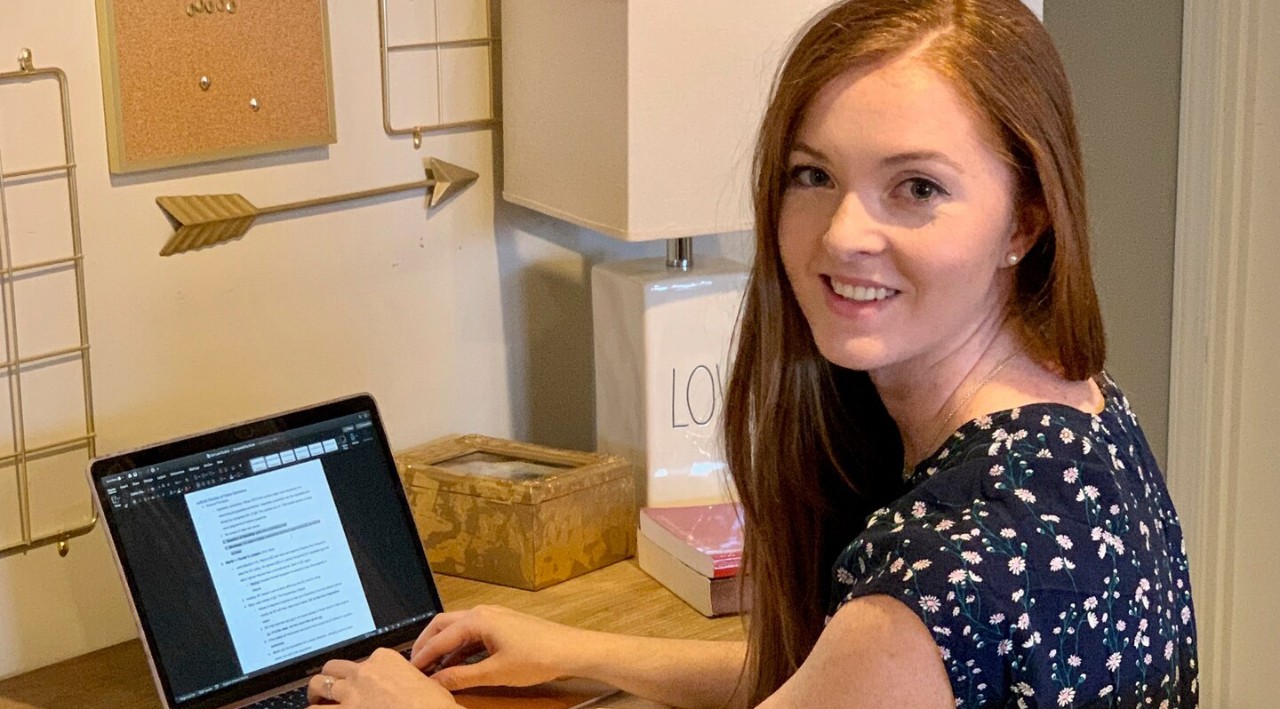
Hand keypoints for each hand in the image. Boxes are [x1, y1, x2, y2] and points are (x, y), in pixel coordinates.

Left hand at [307, 647, 458, 706]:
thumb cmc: (434, 706)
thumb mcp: (426, 684)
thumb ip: (408, 680)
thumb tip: (406, 688)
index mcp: (385, 659)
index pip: (364, 660)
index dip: (360, 674)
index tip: (361, 684)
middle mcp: (364, 672)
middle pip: (333, 668)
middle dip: (328, 678)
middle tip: (328, 691)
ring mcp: (351, 693)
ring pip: (318, 686)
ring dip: (315, 695)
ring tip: (316, 702)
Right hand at [409, 605, 587, 690]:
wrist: (570, 650)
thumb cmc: (538, 656)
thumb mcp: (496, 672)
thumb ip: (462, 676)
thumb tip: (438, 681)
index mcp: (478, 620)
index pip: (440, 637)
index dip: (423, 656)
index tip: (410, 671)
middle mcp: (483, 613)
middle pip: (443, 624)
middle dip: (427, 643)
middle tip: (415, 664)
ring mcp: (494, 616)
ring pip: (457, 627)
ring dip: (443, 645)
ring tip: (433, 666)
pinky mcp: (503, 624)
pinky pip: (472, 632)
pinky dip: (460, 646)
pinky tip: (458, 663)